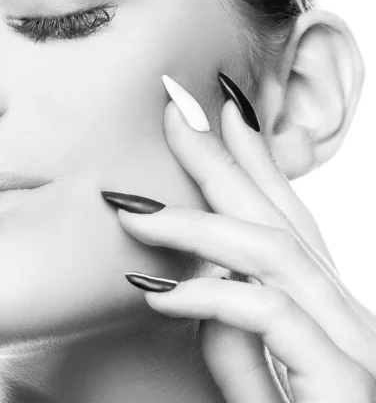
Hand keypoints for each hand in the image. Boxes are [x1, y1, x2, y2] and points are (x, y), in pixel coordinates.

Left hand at [102, 73, 375, 401]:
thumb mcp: (257, 385)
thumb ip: (233, 339)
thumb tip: (191, 283)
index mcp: (324, 309)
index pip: (284, 217)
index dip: (252, 160)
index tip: (215, 112)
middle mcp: (344, 315)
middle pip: (278, 215)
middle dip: (224, 157)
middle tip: (174, 108)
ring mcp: (352, 346)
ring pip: (273, 252)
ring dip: (197, 223)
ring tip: (132, 209)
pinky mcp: (345, 385)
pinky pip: (270, 318)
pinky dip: (210, 296)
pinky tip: (153, 291)